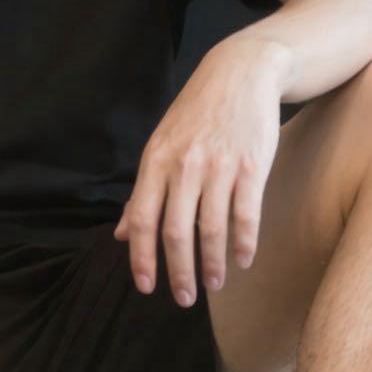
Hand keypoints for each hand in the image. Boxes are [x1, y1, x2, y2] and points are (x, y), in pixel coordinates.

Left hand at [112, 34, 290, 305]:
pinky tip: (242, 261)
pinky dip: (243, 244)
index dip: (143, 258)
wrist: (240, 72)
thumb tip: (122, 234)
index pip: (143, 219)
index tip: (147, 287)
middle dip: (178, 272)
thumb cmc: (197, 112)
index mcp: (156, 160)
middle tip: (184, 298)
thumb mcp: (161, 144)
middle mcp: (184, 165)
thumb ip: (143, 191)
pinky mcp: (250, 166)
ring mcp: (218, 166)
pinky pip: (245, 215)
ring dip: (212, 264)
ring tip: (213, 283)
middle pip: (176, 231)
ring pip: (211, 228)